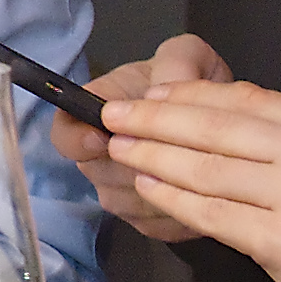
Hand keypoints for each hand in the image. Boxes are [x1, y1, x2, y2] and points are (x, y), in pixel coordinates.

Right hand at [54, 35, 230, 240]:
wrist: (216, 115)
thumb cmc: (191, 83)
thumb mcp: (188, 56)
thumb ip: (174, 65)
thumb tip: (158, 98)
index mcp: (97, 112)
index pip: (64, 135)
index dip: (76, 140)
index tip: (101, 138)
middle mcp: (98, 157)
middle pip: (97, 173)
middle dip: (133, 164)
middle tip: (173, 151)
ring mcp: (119, 192)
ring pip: (126, 203)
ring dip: (158, 190)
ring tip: (195, 171)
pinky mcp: (146, 220)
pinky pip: (152, 225)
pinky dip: (177, 212)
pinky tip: (201, 194)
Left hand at [86, 65, 280, 281]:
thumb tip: (232, 125)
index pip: (245, 99)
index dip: (191, 95)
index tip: (153, 93)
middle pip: (215, 126)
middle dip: (156, 118)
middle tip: (113, 116)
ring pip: (205, 167)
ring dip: (153, 156)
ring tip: (118, 149)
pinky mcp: (278, 240)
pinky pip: (211, 213)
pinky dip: (172, 199)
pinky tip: (145, 189)